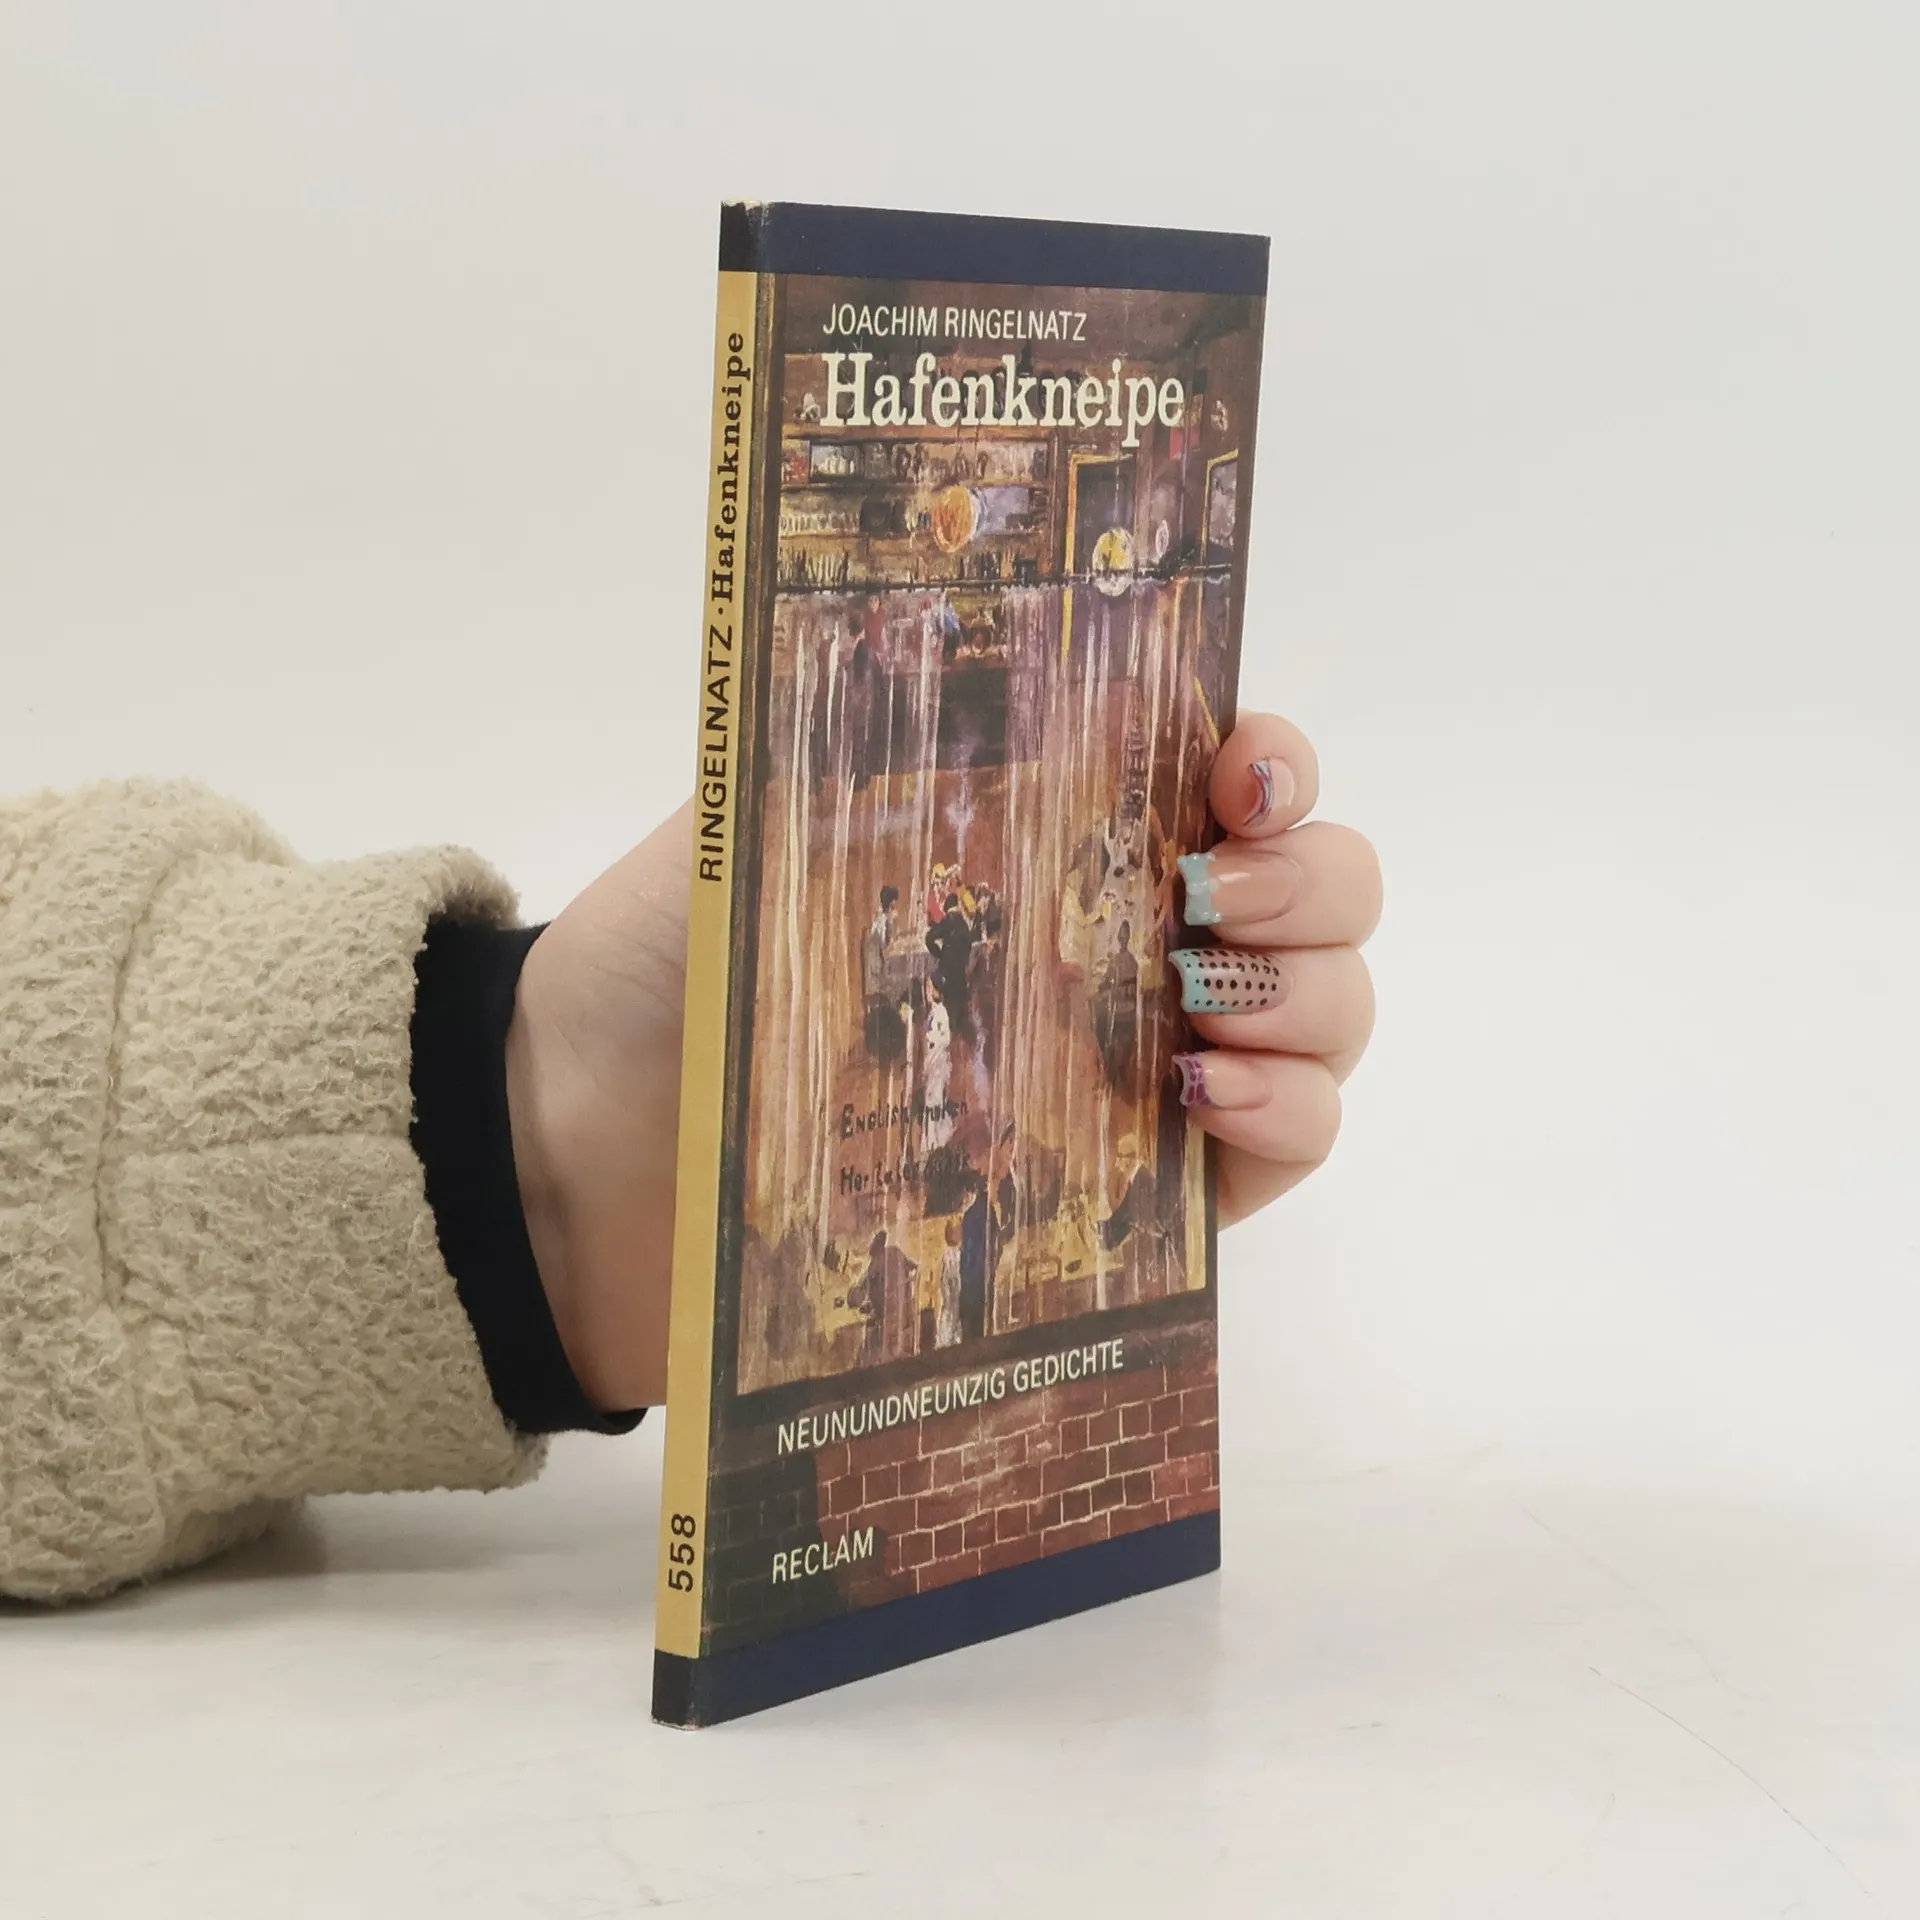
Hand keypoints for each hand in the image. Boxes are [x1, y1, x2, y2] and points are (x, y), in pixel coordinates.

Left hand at [503, 712, 1380, 1411]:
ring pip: (1328, 1011)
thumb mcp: (779, 807)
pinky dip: (1290, 1110)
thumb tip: (1031, 642)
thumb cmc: (681, 964)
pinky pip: (1290, 1143)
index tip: (1240, 772)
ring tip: (1202, 1008)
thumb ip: (907, 734)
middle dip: (1309, 879)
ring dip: (1313, 995)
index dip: (1276, 760)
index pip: (1230, 772)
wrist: (591, 1149)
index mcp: (1059, 830)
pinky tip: (1203, 1096)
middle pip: (1316, 891)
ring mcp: (1147, 1067)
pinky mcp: (1148, 1196)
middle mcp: (1125, 941)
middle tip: (1212, 898)